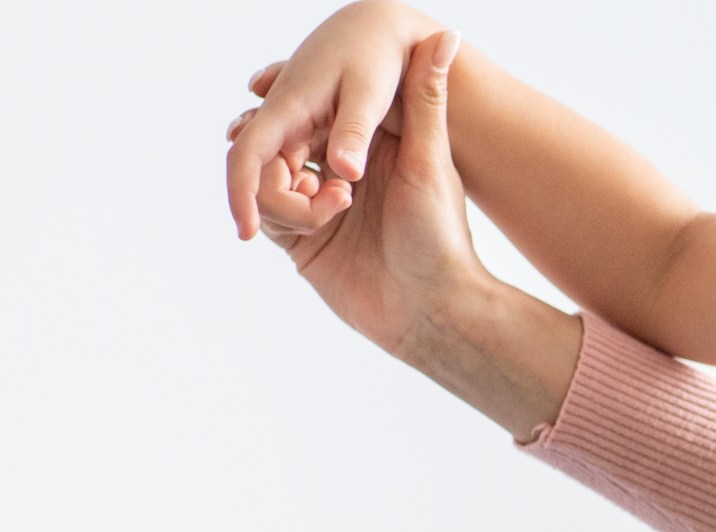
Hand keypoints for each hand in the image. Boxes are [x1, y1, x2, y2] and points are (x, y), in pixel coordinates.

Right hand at [234, 29, 490, 369]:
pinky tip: (320, 218)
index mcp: (369, 147)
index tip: (272, 87)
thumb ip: (428, 98)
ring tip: (335, 201)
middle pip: (281, 142)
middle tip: (295, 153)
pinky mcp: (304, 243)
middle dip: (274, 145)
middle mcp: (341, 173)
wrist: (434, 313)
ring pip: (269, 178)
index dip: (290, 101)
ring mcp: (319, 208)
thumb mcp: (432, 161)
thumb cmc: (443, 237)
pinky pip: (270, 216)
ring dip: (284, 184)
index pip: (316, 113)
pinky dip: (280, 212)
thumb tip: (446, 34)